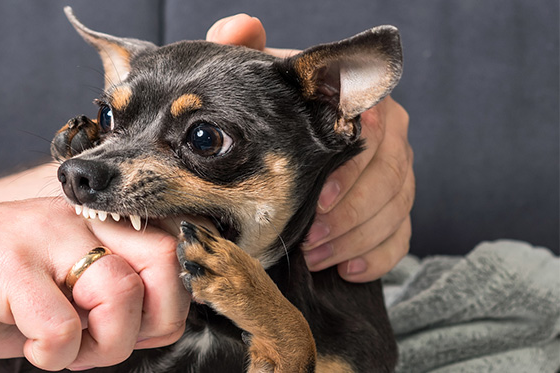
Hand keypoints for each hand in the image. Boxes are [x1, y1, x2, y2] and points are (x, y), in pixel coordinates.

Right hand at [0, 198, 186, 370]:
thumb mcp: (50, 283)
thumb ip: (105, 296)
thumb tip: (162, 324)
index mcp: (88, 221)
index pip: (170, 249)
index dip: (166, 302)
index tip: (136, 329)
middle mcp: (72, 220)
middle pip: (165, 261)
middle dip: (151, 320)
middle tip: (104, 342)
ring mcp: (41, 239)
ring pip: (122, 294)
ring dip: (101, 345)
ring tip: (60, 348)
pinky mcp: (9, 267)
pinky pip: (64, 328)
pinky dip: (54, 356)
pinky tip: (29, 348)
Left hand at [206, 15, 413, 281]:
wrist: (274, 139)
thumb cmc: (268, 108)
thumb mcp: (254, 80)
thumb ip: (245, 50)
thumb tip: (241, 26)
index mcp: (362, 103)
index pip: (374, 135)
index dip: (350, 173)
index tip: (319, 201)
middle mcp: (389, 135)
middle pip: (392, 178)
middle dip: (351, 215)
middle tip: (311, 240)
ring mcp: (396, 173)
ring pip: (397, 210)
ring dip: (356, 240)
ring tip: (315, 257)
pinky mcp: (394, 209)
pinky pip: (400, 237)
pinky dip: (376, 257)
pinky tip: (344, 269)